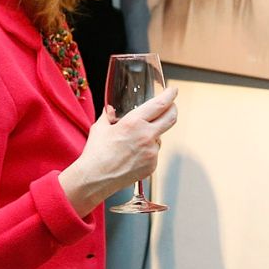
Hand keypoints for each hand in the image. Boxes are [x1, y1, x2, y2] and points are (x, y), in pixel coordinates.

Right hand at [60, 86, 179, 214]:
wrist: (95, 178)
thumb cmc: (96, 153)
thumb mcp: (100, 128)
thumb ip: (109, 115)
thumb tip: (111, 110)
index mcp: (134, 122)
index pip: (160, 104)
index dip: (170, 95)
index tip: (173, 91)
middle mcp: (146, 136)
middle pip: (171, 118)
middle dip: (173, 109)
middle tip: (171, 106)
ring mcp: (151, 152)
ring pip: (160, 137)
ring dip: (153, 135)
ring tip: (134, 142)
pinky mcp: (152, 165)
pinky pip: (154, 153)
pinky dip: (147, 151)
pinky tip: (132, 155)